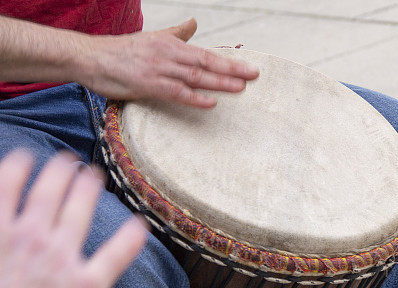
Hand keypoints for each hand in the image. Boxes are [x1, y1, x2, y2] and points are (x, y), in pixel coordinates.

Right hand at [78, 19, 258, 107]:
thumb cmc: (122, 50)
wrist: (89, 57)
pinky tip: (210, 102)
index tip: (251, 69)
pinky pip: (176, 92)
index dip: (230, 62)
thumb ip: (177, 33)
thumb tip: (194, 22)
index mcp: (171, 44)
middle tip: (254, 76)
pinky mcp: (148, 85)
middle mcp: (168, 55)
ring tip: (240, 88)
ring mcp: (159, 70)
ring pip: (195, 76)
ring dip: (218, 82)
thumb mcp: (153, 37)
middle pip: (206, 63)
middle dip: (232, 70)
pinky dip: (194, 98)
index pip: (207, 54)